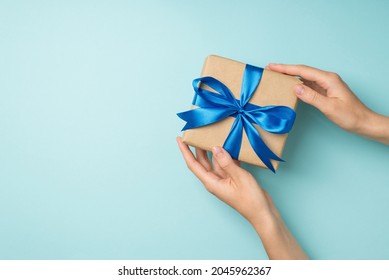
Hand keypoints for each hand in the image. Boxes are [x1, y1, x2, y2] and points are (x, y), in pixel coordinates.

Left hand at [176, 137, 307, 258]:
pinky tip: (229, 145)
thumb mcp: (239, 177)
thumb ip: (226, 162)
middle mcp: (214, 180)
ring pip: (214, 161)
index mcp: (211, 182)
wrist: (262, 212)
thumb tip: (215, 148)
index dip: (185, 151)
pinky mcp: (232, 178)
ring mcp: (223, 179)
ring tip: (212, 135)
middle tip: (195, 133)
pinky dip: (226, 154)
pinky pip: (226, 164)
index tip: (180, 139)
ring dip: (213, 149)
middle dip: (197, 147)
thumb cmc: (250, 199)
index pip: (193, 164)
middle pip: (202, 161)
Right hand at [267, 64, 388, 143]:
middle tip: (270, 69)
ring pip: (304, 77)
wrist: (363, 122)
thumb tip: (295, 87)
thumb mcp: (329, 107)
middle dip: (285, 69)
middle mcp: (327, 79)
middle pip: (302, 71)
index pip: (303, 71)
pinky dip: (297, 84)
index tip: (272, 66)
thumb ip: (311, 96)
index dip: (286, 68)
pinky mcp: (325, 91)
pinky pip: (308, 85)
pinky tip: (290, 86)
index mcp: (328, 79)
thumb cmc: (350, 115)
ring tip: (276, 76)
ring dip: (290, 76)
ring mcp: (326, 84)